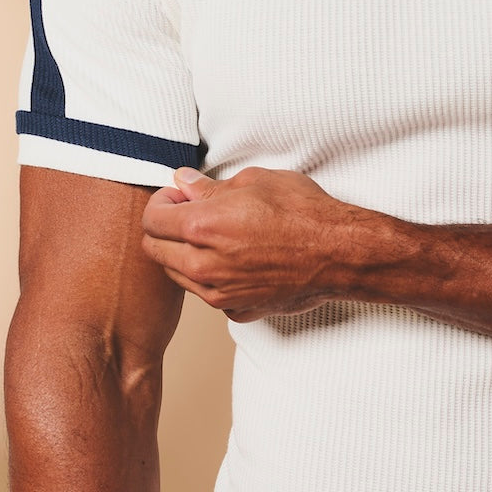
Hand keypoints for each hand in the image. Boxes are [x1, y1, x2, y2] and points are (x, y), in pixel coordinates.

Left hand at [141, 165, 353, 321]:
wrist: (340, 253)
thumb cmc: (304, 214)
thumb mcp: (254, 182)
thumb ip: (209, 187)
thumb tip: (184, 183)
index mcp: (203, 228)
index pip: (151, 220)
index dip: (161, 203)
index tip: (176, 198)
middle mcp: (204, 266)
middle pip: (155, 251)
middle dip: (164, 230)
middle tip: (188, 214)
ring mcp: (219, 294)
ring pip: (177, 275)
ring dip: (184, 254)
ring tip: (215, 237)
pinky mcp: (236, 309)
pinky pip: (208, 294)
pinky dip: (212, 278)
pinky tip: (236, 260)